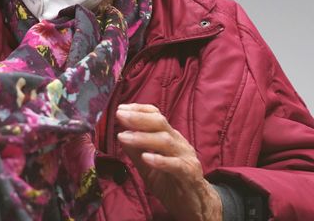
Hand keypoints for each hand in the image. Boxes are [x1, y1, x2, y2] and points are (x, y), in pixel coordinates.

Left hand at [116, 103, 221, 220]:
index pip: (156, 116)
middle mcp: (179, 143)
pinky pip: (176, 165)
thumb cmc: (170, 182)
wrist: (194, 205)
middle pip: (160, 123)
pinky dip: (160, 160)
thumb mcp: (147, 166)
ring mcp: (186, 157)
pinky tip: (146, 157)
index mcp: (170, 137)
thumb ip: (135, 151)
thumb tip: (120, 135)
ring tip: (123, 137)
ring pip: (166, 141)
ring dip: (142, 138)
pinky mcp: (190, 174)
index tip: (120, 109)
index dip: (138, 110)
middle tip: (119, 116)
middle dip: (138, 118)